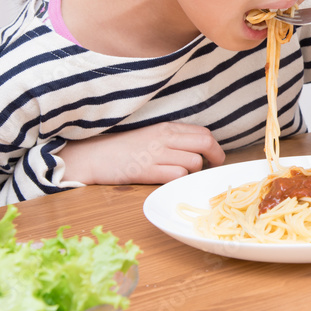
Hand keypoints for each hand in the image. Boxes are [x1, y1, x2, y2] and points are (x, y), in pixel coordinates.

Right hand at [59, 122, 224, 184]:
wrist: (94, 156)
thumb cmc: (125, 148)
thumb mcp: (152, 135)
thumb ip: (174, 139)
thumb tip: (200, 150)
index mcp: (167, 128)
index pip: (203, 133)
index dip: (214, 146)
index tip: (214, 158)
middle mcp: (164, 138)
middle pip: (205, 143)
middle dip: (216, 157)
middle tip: (214, 168)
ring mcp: (156, 154)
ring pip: (194, 162)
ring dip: (196, 172)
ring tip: (187, 177)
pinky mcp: (146, 170)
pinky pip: (177, 176)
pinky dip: (180, 181)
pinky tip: (172, 183)